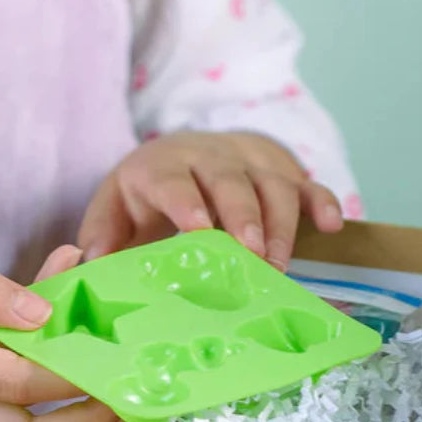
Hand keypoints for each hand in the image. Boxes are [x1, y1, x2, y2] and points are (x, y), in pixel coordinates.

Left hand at [79, 131, 343, 269]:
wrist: (182, 155)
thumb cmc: (144, 199)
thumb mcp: (113, 211)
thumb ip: (102, 236)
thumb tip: (90, 262)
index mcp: (159, 168)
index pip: (172, 180)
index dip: (185, 201)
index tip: (198, 229)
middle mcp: (206, 158)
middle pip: (229, 181)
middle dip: (242, 216)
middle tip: (252, 255)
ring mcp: (247, 162)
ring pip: (271, 183)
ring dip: (280, 222)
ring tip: (279, 265)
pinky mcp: (280, 171)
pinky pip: (306, 182)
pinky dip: (321, 201)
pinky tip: (332, 226)